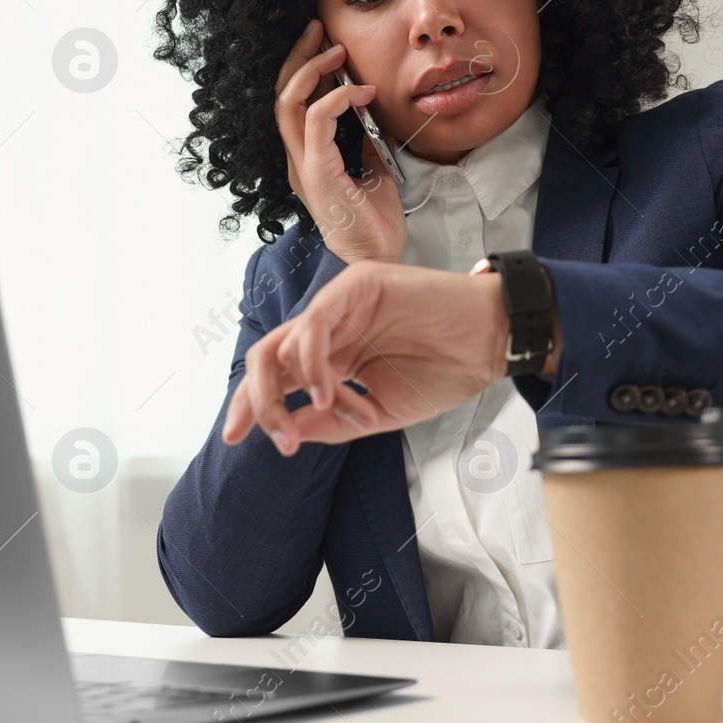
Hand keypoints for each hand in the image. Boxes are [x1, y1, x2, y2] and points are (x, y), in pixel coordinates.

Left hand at [221, 262, 561, 455]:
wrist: (490, 345)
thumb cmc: (443, 373)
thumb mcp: (377, 413)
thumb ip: (330, 422)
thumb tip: (286, 434)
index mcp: (331, 356)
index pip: (276, 377)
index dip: (249, 404)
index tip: (233, 438)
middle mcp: (328, 328)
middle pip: (266, 357)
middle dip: (258, 400)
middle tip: (277, 437)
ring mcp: (340, 304)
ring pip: (283, 342)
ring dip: (293, 389)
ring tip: (328, 413)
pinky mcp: (358, 285)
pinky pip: (314, 322)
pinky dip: (313, 361)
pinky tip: (330, 391)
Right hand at [275, 19, 406, 264]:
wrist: (378, 257)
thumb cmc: (374, 220)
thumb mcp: (372, 169)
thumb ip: (363, 142)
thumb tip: (371, 112)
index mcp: (306, 158)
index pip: (292, 104)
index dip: (302, 70)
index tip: (325, 45)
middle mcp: (296, 159)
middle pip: (280, 96)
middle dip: (296, 57)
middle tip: (317, 29)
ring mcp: (303, 166)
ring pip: (288, 104)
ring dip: (311, 70)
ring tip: (337, 51)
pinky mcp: (318, 172)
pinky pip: (318, 120)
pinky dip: (340, 97)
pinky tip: (363, 91)